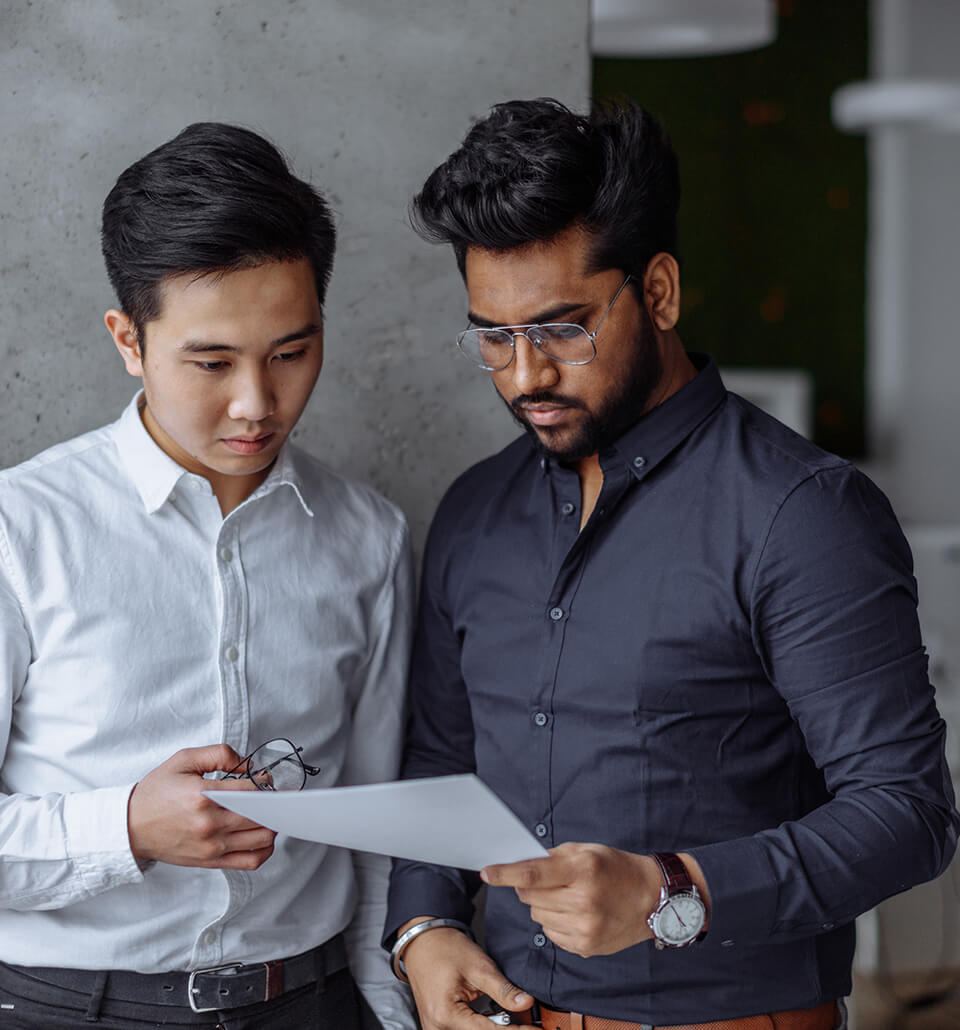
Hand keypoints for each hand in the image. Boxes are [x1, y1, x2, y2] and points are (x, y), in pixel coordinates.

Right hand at [127, 745, 276, 869]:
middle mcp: (209, 824)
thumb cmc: (156, 792)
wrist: (130, 827)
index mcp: (202, 796)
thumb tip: (247, 763)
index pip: (250, 789)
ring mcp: (211, 846)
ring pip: (262, 839)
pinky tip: (262, 836)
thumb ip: (219, 754)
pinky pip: (251, 861)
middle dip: (272, 801)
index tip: (266, 778)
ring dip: (273, 824)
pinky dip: (265, 850)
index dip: (265, 782)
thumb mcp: (183, 760)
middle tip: (270, 794)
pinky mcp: (211, 861)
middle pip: (261, 814)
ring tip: (267, 813)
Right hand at [401, 919, 533, 1029]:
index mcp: (445, 1015)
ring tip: (515, 1021)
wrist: (423, 942)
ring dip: (494, 1029)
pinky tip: (497, 1020)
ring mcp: (436, 1029)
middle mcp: (437, 1028)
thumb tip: (526, 1003)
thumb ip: (502, 989)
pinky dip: (482, 1027)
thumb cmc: (445, 949)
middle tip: (528, 1025)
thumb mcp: (479, 966)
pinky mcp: (439, 1026)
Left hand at [482, 843, 707, 957]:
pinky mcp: (586, 947)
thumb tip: (519, 865)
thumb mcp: (587, 851)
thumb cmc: (617, 869)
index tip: (486, 871)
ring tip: (567, 897)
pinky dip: (555, 922)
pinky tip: (574, 913)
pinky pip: (551, 933)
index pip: (533, 874)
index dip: (505, 873)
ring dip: (543, 905)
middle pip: (530, 897)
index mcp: (582, 871)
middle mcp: (583, 901)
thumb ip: (552, 857)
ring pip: (537, 917)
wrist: (652, 899)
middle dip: (529, 887)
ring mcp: (585, 928)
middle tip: (549, 881)